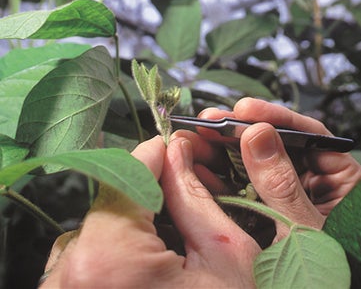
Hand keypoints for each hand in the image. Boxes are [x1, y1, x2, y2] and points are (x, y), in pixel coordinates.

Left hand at [40, 135, 259, 287]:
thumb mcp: (226, 255)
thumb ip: (194, 196)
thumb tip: (178, 154)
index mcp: (111, 264)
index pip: (124, 179)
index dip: (153, 155)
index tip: (173, 146)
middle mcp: (71, 281)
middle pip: (108, 205)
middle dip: (147, 190)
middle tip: (185, 188)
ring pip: (94, 231)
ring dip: (131, 220)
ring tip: (172, 233)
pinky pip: (83, 261)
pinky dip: (115, 249)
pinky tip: (149, 262)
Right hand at [196, 97, 360, 238]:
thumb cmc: (331, 273)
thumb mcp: (307, 227)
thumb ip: (282, 183)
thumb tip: (257, 134)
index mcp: (338, 179)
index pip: (309, 135)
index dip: (274, 117)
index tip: (244, 109)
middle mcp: (310, 182)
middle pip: (274, 145)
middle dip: (238, 132)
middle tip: (207, 122)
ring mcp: (284, 196)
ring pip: (251, 166)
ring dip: (221, 153)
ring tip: (194, 141)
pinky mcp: (263, 212)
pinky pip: (240, 191)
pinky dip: (218, 180)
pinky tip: (198, 170)